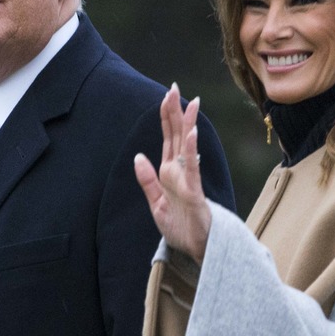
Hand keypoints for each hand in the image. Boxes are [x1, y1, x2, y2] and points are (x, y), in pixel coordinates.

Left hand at [134, 83, 211, 263]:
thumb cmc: (180, 227)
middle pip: (178, 135)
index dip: (166, 116)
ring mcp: (189, 180)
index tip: (166, 94)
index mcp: (170, 172)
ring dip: (188, 124)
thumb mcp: (156, 204)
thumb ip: (147, 180)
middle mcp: (180, 171)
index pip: (168, 137)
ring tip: (189, 103)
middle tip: (174, 87)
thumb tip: (138, 156)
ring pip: (188, 146)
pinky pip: (192, 168)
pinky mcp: (195, 192)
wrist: (196, 249)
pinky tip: (191, 135)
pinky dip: (192, 151)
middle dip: (176, 111)